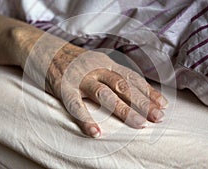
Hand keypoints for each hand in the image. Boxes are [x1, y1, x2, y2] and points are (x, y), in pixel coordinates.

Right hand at [45, 43, 167, 137]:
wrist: (44, 48)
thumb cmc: (75, 60)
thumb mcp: (97, 62)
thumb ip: (112, 74)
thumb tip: (132, 89)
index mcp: (106, 63)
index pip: (132, 78)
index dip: (148, 92)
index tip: (163, 105)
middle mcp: (96, 69)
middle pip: (123, 86)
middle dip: (142, 102)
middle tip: (157, 117)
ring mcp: (80, 77)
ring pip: (104, 94)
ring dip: (122, 110)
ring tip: (138, 124)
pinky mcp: (63, 86)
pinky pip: (75, 105)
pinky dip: (86, 119)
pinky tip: (96, 132)